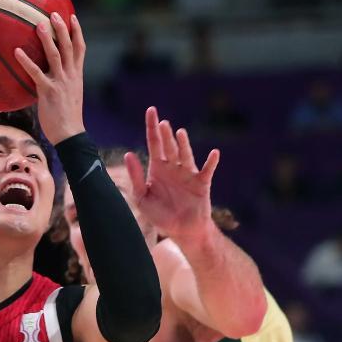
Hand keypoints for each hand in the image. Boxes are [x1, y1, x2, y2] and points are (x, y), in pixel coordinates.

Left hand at [14, 12, 85, 142]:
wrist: (70, 134)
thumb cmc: (66, 118)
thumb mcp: (68, 95)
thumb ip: (62, 83)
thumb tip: (48, 77)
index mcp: (76, 75)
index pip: (80, 48)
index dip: (77, 32)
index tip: (72, 17)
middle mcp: (70, 75)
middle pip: (69, 46)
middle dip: (62, 28)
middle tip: (53, 13)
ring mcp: (60, 82)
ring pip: (55, 54)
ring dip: (47, 38)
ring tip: (38, 24)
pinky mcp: (48, 91)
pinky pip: (35, 72)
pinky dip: (26, 61)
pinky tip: (16, 51)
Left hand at [125, 107, 219, 242]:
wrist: (181, 231)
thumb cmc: (160, 214)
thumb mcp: (142, 197)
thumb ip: (135, 177)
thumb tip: (128, 154)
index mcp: (157, 168)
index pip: (153, 143)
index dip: (152, 127)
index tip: (151, 110)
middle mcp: (173, 167)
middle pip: (169, 147)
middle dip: (165, 135)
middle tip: (162, 123)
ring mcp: (188, 174)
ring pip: (185, 155)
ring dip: (183, 144)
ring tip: (179, 133)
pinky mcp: (202, 184)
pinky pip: (207, 171)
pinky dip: (211, 162)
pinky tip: (214, 153)